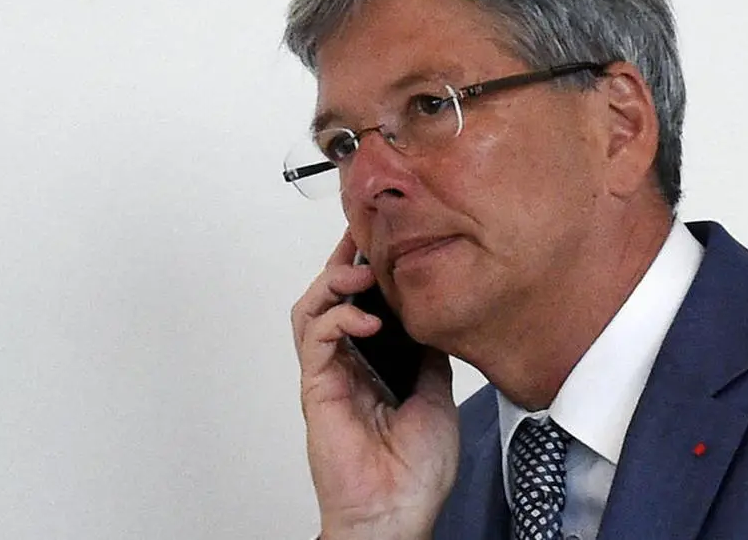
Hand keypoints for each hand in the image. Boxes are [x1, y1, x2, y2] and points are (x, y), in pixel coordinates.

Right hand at [291, 232, 459, 539]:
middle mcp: (347, 364)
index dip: (366, 268)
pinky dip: (336, 319)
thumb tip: (434, 314)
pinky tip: (366, 320)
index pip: (362, 303)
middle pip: (329, 297)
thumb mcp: (437, 392)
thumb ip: (427, 351)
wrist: (399, 511)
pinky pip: (316, 340)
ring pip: (310, 310)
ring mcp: (329, 375)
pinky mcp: (318, 389)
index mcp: (374, 363)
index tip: (384, 237)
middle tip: (364, 237)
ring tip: (362, 273)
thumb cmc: (416, 469)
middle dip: (344, 262)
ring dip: (333, 283)